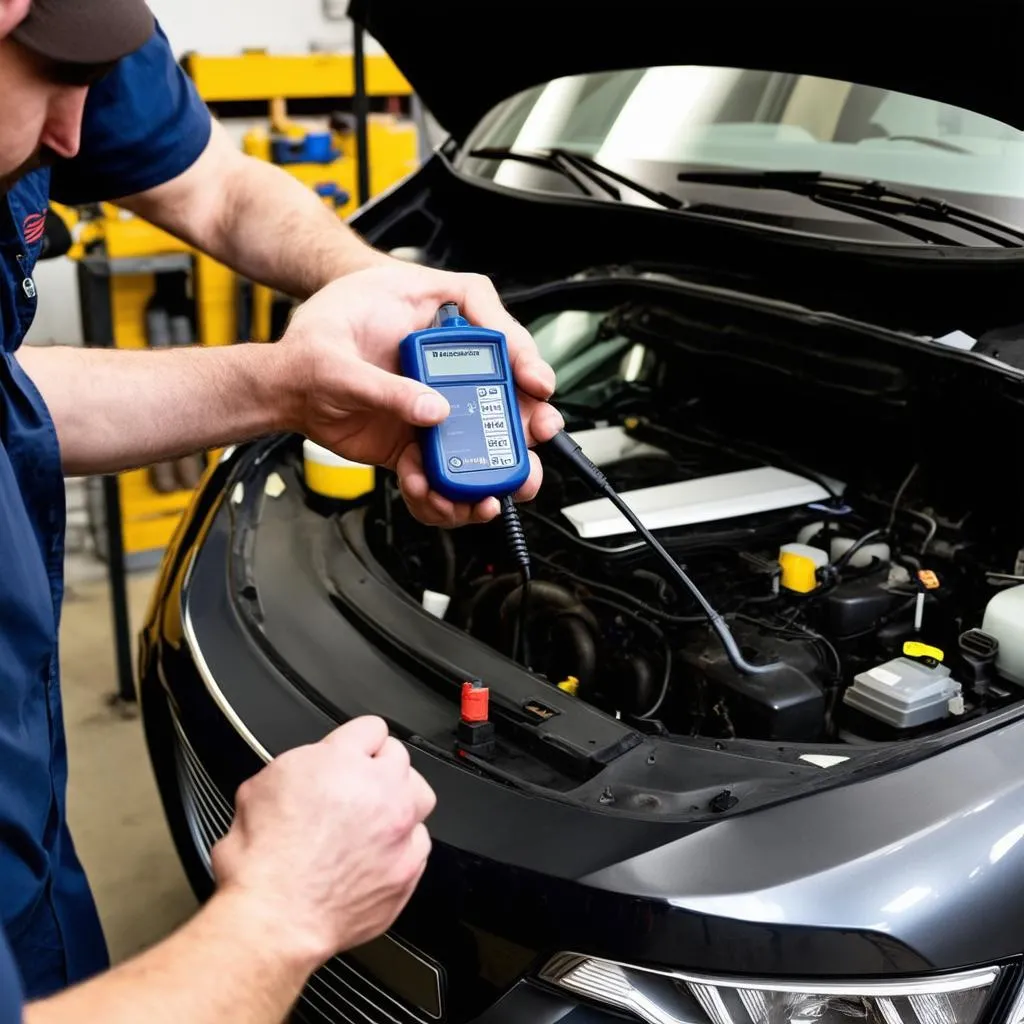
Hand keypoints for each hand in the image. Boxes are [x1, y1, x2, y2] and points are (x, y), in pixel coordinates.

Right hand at [210, 717, 435, 969]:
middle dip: (379, 768)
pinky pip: (419, 843)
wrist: (273, 917)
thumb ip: (301, 765)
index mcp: (343, 761)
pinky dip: (402, 845)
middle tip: (358, 787)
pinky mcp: (408, 868)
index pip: (370, 728)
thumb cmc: (261, 860)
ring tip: (378, 815)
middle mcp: (380, 790)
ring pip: (419, 795)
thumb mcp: (260, 786)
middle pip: (400, 758)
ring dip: (401, 800)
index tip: (351, 752)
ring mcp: (400, 829)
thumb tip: (312, 767)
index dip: (356, 741)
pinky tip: (378, 853)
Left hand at [274, 261, 563, 526]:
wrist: (286, 384)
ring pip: (480, 439)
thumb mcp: (337, 359)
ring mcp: (432, 405)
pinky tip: (427, 492)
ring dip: (488, 472)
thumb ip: (386, 386)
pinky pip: (441, 470)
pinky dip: (439, 491)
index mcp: (433, 318)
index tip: (536, 383)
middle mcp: (442, 364)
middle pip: (503, 391)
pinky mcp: (417, 440)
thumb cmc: (313, 341)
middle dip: (523, 425)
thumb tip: (432, 412)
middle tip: (533, 443)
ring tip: (483, 495)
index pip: (493, 328)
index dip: (523, 354)